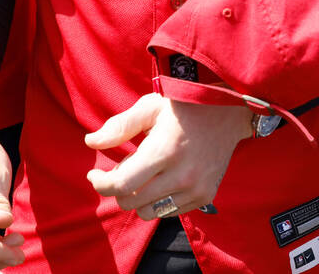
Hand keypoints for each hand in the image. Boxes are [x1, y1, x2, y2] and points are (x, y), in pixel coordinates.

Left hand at [84, 93, 250, 218]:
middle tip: (119, 169)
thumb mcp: (149, 107)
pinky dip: (157, 201)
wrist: (228, 112)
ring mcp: (196, 189)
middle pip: (132, 202)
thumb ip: (119, 126)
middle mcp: (182, 175)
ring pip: (149, 212)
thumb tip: (91, 142)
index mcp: (164, 150)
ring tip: (142, 174)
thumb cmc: (182, 105)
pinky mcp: (205, 196)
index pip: (122, 184)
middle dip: (117, 189)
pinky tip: (160, 179)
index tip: (94, 174)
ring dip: (137, 198)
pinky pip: (169, 212)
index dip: (101, 183)